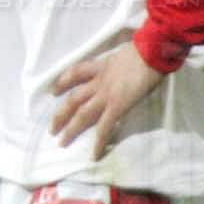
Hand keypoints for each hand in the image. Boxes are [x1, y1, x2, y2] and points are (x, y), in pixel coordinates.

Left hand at [50, 46, 167, 159]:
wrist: (151, 52)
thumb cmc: (145, 49)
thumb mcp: (124, 53)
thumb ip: (119, 63)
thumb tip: (124, 65)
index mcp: (100, 67)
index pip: (75, 73)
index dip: (62, 82)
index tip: (54, 91)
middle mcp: (98, 81)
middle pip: (73, 99)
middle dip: (61, 115)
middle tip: (52, 128)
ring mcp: (106, 94)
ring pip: (82, 114)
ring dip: (71, 129)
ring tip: (61, 142)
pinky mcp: (117, 106)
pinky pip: (104, 127)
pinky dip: (98, 142)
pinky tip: (93, 154)